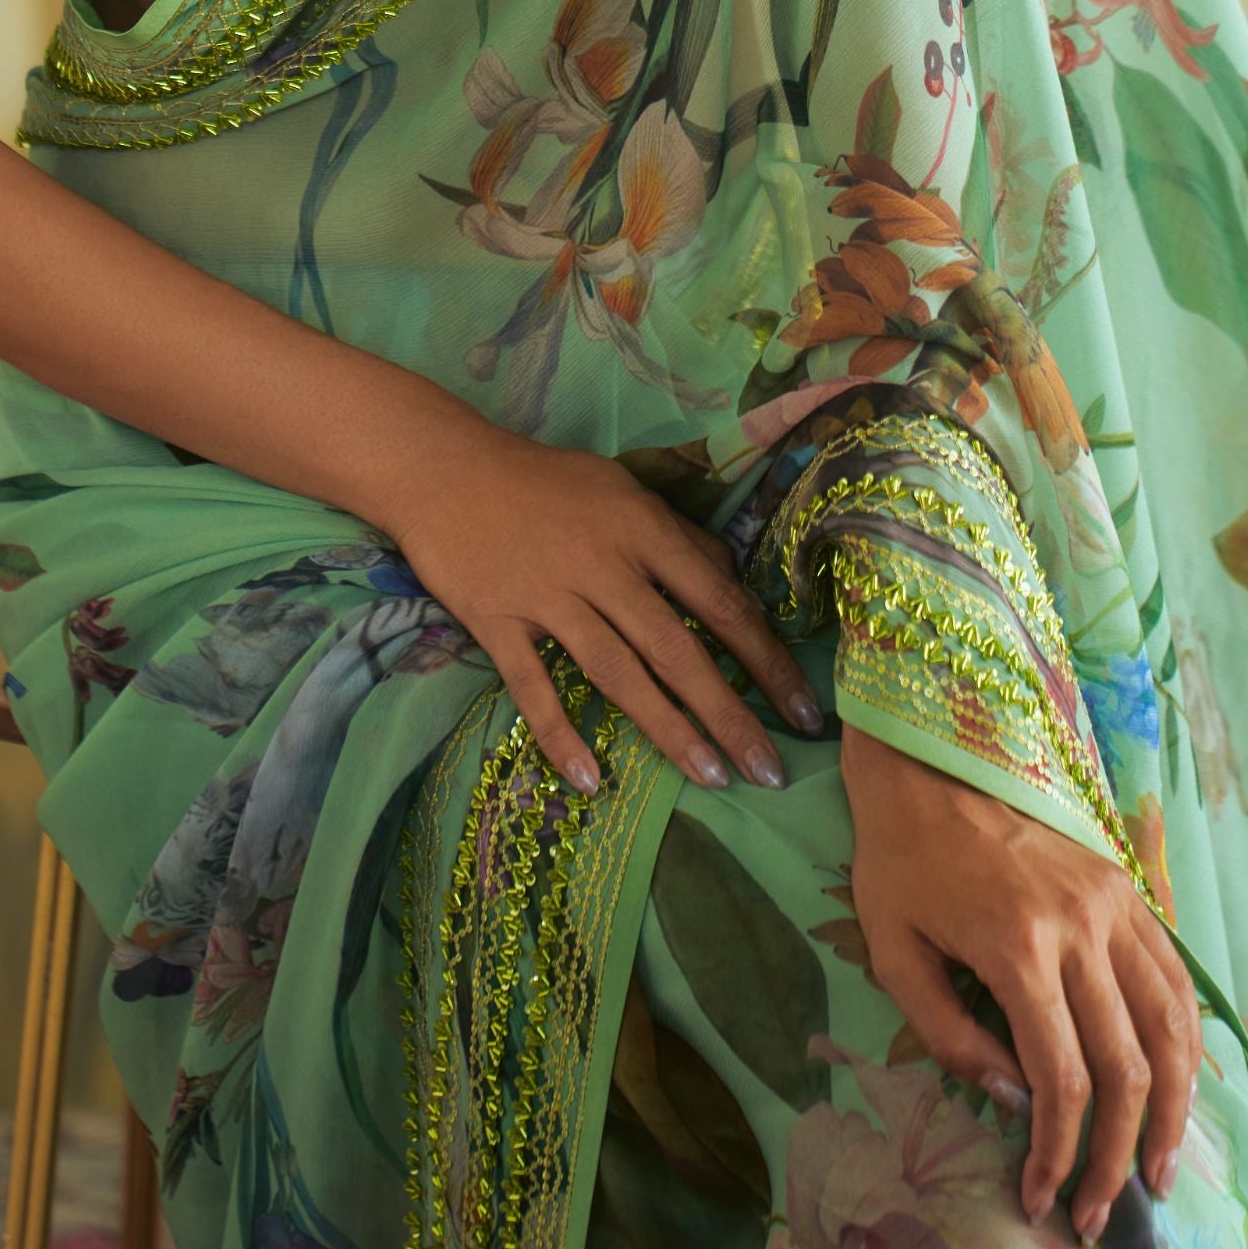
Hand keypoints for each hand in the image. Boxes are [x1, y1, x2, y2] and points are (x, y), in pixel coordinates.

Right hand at [377, 420, 825, 795]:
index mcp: (641, 528)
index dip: (765, 658)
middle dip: (729, 713)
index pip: (719, 601)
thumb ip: (677, 536)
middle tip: (770, 770)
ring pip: (617, 672)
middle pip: (676, 648)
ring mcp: (547, 595)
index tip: (803, 710)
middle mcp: (602, 564)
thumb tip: (731, 582)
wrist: (444, 468)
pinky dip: (560, 734)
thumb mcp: (623, 490)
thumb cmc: (544, 480)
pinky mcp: (495, 620)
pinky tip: (592, 780)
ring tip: (710, 778)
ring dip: (667, 729)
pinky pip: (532, 686)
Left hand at [841, 723, 1200, 1243]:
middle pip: (1126, 1067)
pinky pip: (1175, 976)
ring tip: (1159, 1169)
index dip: (1060, 1154)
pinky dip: (1187, 1040)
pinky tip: (1181, 1086)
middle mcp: (1082, 928)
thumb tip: (1014, 1100)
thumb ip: (949, 1032)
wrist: (931, 752)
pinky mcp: (1128, 887)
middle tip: (1104, 1212)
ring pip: (1172, 1025)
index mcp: (1018, 946)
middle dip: (1117, 1155)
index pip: (1061, 1079)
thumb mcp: (894, 949)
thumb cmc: (900, 856)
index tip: (1043, 1199)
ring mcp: (1115, 904)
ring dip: (1174, 1109)